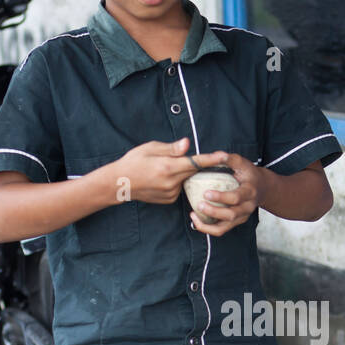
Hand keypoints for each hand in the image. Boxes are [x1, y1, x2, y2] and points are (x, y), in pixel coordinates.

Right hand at [106, 136, 230, 205]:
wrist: (120, 183)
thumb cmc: (134, 161)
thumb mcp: (151, 148)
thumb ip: (172, 148)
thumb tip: (188, 144)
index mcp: (167, 166)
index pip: (195, 162)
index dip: (211, 159)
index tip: (225, 156)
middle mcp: (171, 182)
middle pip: (193, 171)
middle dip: (197, 164)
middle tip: (190, 157)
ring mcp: (171, 193)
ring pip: (186, 180)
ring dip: (183, 173)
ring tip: (164, 169)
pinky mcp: (169, 200)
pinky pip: (179, 188)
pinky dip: (176, 181)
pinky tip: (162, 179)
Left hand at [189, 151, 268, 236]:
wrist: (261, 188)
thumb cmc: (249, 174)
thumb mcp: (243, 163)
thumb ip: (231, 159)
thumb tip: (218, 154)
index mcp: (249, 192)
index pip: (236, 198)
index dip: (221, 197)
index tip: (206, 193)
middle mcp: (247, 207)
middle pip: (230, 215)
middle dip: (213, 212)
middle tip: (199, 204)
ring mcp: (241, 217)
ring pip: (224, 227)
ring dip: (207, 225)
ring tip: (193, 215)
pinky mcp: (235, 222)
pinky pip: (220, 230)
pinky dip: (207, 228)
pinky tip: (195, 219)